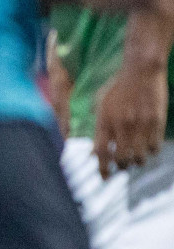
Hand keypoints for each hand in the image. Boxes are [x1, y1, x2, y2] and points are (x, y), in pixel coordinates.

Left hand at [95, 57, 168, 178]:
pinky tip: (148, 148)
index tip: (104, 177)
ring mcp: (140, 125)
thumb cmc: (118, 88)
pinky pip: (155, 148)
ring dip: (137, 162)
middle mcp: (122, 126)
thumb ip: (97, 129)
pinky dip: (151, 152)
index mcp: (105, 121)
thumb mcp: (100, 105)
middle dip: (121, 167)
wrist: (141, 71)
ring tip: (135, 159)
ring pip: (140, 157)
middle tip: (122, 167)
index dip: (102, 169)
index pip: (101, 153)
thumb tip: (93, 153)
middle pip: (121, 160)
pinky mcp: (157, 122)